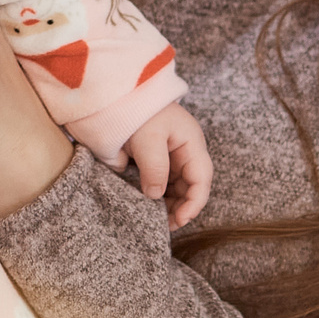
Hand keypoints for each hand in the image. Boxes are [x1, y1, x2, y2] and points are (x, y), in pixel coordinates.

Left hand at [126, 101, 210, 227]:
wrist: (117, 91)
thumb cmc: (138, 109)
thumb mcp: (148, 138)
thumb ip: (155, 168)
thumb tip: (155, 196)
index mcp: (191, 143)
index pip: (201, 179)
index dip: (194, 203)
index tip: (178, 220)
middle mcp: (185, 150)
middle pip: (191, 186)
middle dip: (181, 207)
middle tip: (163, 225)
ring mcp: (171, 154)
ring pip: (177, 186)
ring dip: (169, 203)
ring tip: (155, 219)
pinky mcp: (155, 156)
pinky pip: (162, 180)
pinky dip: (157, 194)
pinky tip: (147, 204)